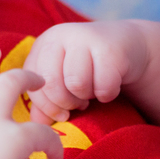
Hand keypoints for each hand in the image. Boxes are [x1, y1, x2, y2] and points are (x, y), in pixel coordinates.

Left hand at [23, 21, 145, 123]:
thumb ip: (46, 103)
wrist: (126, 44)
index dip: (46, 106)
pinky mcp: (110, 48)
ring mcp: (85, 37)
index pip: (33, 83)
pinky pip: (103, 86)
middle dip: (65, 103)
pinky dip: (107, 94)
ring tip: (92, 90)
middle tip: (78, 104)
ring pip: (76, 84)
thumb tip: (38, 123)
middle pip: (51, 83)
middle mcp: (60, 35)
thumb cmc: (88, 67)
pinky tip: (110, 84)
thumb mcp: (62, 81)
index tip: (61, 113)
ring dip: (87, 96)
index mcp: (43, 44)